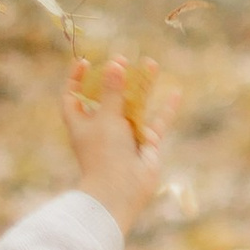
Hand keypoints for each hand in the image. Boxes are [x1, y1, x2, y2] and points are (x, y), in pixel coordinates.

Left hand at [65, 54, 171, 232]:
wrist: (120, 191)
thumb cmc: (104, 154)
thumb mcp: (106, 117)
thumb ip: (112, 91)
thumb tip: (115, 63)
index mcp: (81, 123)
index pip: (73, 97)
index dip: (76, 79)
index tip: (85, 62)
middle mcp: (102, 128)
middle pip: (107, 97)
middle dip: (115, 78)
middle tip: (123, 58)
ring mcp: (124, 135)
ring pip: (135, 105)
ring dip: (142, 85)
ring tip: (152, 63)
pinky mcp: (145, 143)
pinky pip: (157, 121)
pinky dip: (166, 108)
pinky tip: (176, 92)